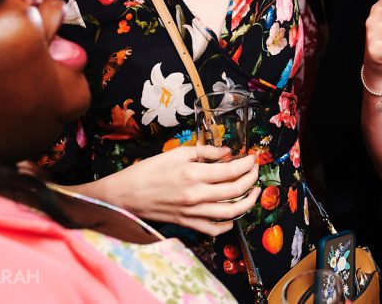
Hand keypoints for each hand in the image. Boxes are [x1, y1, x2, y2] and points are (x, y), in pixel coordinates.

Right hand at [95, 144, 259, 235]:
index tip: (253, 158)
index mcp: (194, 174)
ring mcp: (193, 213)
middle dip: (252, 179)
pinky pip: (214, 229)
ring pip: (231, 212)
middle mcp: (196, 196)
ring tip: (254, 192)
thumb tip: (228, 153)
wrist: (125, 195)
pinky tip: (234, 214)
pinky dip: (229, 224)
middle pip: (236, 191)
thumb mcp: (177, 153)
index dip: (248, 164)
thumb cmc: (149, 171)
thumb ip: (205, 152)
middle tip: (255, 170)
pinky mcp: (187, 224)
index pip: (232, 171)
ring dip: (248, 202)